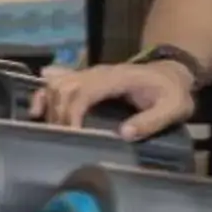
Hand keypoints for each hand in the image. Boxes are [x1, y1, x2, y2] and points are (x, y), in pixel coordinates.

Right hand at [32, 59, 195, 139]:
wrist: (171, 73)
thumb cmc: (172, 92)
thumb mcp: (174, 108)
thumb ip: (152, 121)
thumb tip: (123, 134)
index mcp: (117, 78)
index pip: (83, 92)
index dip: (72, 114)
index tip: (71, 136)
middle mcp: (97, 73)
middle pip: (63, 88)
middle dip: (57, 115)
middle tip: (62, 138)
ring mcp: (88, 73)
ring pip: (55, 83)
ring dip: (48, 106)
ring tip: (51, 130)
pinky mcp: (83, 78)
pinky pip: (55, 81)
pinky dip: (42, 95)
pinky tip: (36, 111)